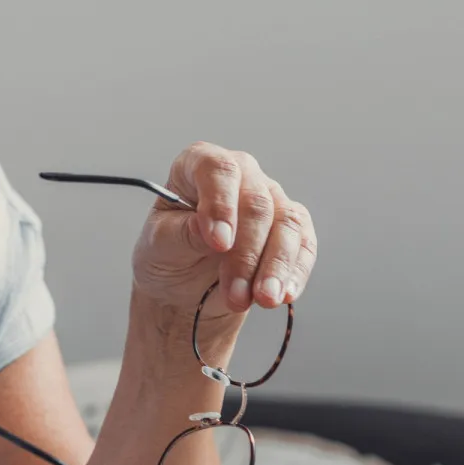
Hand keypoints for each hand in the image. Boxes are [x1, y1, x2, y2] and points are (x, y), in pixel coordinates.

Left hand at [129, 142, 317, 315]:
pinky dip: (296, 272)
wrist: (186, 287)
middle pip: (257, 203)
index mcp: (199, 165)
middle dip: (247, 253)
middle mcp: (240, 175)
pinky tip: (285, 294)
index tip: (218, 243)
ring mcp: (270, 199)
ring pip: (287, 224)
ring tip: (262, 299)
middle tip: (236, 292)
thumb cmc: (169, 253)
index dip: (221, 204)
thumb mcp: (159, 245)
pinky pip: (304, 245)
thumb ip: (181, 234)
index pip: (218, 170)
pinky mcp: (291, 229)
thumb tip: (207, 230)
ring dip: (275, 266)